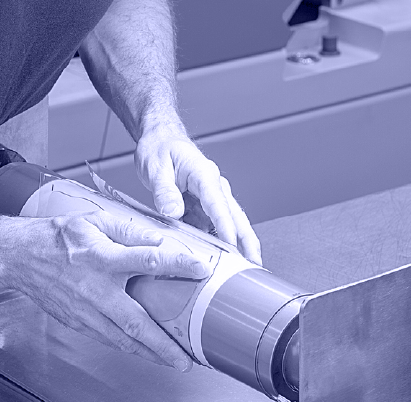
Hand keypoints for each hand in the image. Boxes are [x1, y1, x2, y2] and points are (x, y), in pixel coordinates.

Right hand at [0, 211, 210, 369]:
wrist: (21, 257)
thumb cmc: (58, 237)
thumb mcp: (96, 221)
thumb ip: (130, 231)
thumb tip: (161, 241)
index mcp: (102, 258)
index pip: (148, 260)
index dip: (177, 264)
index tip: (200, 269)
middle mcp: (95, 289)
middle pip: (135, 320)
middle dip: (162, 343)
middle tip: (185, 357)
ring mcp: (85, 310)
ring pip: (122, 338)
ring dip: (149, 353)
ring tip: (172, 361)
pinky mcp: (77, 322)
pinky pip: (107, 339)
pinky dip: (127, 348)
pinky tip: (143, 351)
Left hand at [135, 128, 262, 264]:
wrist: (159, 140)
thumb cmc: (159, 149)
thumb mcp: (156, 168)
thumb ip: (164, 191)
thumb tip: (173, 213)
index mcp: (204, 175)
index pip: (219, 204)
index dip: (226, 227)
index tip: (231, 247)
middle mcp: (214, 187)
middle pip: (236, 217)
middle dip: (247, 242)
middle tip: (255, 265)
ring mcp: (211, 197)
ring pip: (229, 224)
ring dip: (236, 245)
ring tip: (240, 271)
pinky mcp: (203, 206)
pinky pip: (212, 226)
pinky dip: (216, 242)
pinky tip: (216, 260)